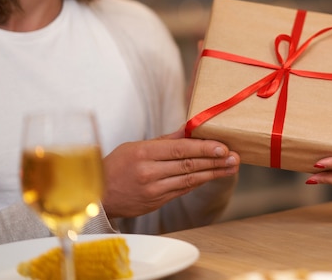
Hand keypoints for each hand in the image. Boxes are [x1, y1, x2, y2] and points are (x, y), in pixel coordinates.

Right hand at [101, 127, 239, 217]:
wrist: (96, 196)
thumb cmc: (116, 166)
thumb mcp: (136, 147)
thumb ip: (165, 140)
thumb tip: (189, 128)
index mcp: (143, 153)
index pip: (180, 149)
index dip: (204, 148)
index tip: (223, 147)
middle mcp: (149, 172)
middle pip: (188, 165)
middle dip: (215, 161)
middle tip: (235, 157)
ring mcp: (153, 190)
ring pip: (189, 180)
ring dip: (213, 173)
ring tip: (231, 167)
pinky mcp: (156, 202)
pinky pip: (182, 190)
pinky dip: (198, 182)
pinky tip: (213, 176)